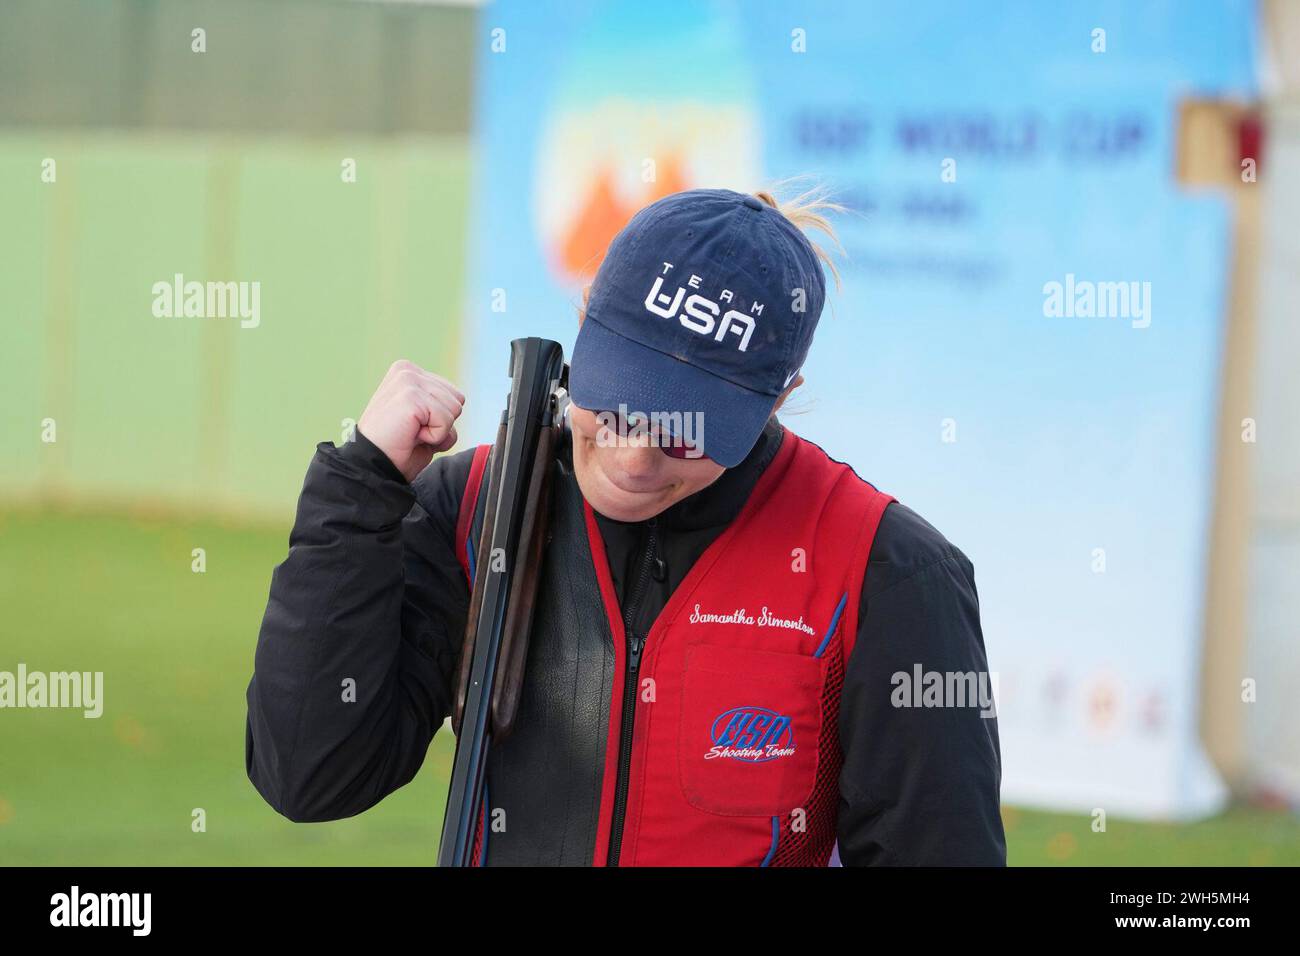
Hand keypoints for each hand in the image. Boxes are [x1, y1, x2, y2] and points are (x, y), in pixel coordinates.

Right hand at [357, 360, 464, 481]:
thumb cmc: (396, 450)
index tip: (414, 427)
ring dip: (438, 431)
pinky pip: (446, 421)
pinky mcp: (410, 396)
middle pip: (458, 400)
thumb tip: (459, 402)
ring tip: (410, 434)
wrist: (371, 466)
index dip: (440, 419)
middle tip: (413, 433)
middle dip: (442, 423)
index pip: (454, 394)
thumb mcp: (423, 420)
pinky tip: (411, 436)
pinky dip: (434, 437)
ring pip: (454, 409)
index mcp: (409, 372)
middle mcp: (407, 370)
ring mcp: (408, 380)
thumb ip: (439, 406)